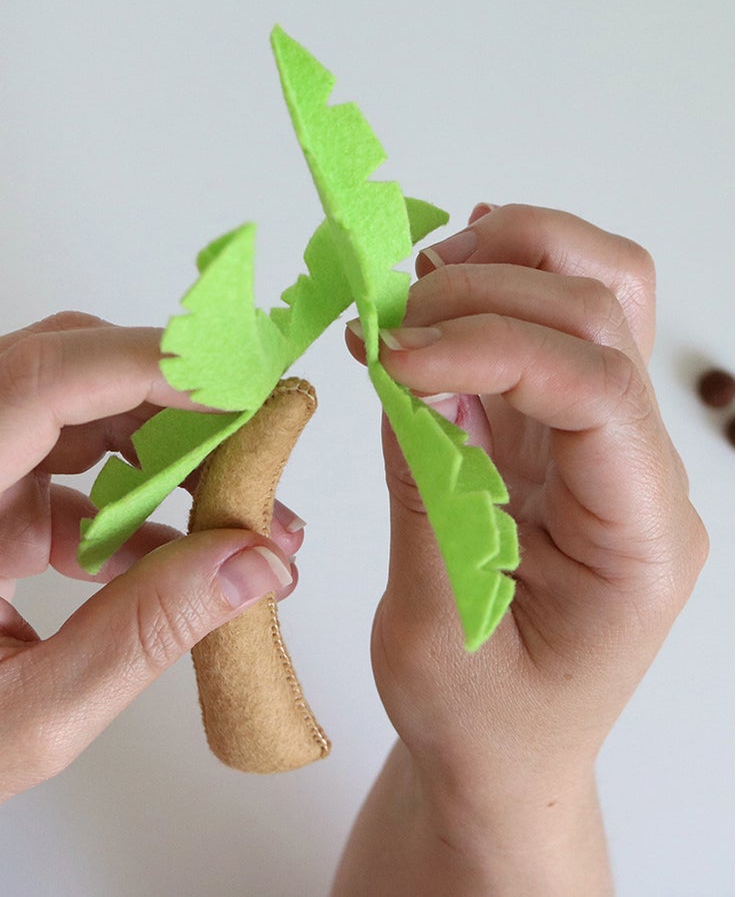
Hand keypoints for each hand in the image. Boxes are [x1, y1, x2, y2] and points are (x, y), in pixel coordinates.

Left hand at [0, 313, 303, 895]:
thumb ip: (148, 630)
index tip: (247, 374)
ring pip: (47, 396)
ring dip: (146, 437)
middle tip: (268, 444)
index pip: (33, 384)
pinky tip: (175, 544)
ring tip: (239, 508)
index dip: (150, 362)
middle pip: (45, 367)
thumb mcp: (33, 718)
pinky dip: (109, 480)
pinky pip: (34, 446)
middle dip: (167, 394)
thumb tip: (256, 556)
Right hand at [335, 205, 707, 894]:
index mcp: (640, 539)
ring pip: (596, 297)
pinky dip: (486, 288)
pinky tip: (423, 290)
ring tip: (406, 285)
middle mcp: (638, 477)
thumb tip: (402, 376)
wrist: (502, 761)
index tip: (395, 358)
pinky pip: (542, 332)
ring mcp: (600, 450)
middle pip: (606, 317)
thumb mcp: (436, 632)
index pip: (598, 391)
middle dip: (491, 288)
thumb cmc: (481, 723)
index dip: (495, 348)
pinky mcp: (552, 440)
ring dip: (505, 262)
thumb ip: (428, 497)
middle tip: (383, 317)